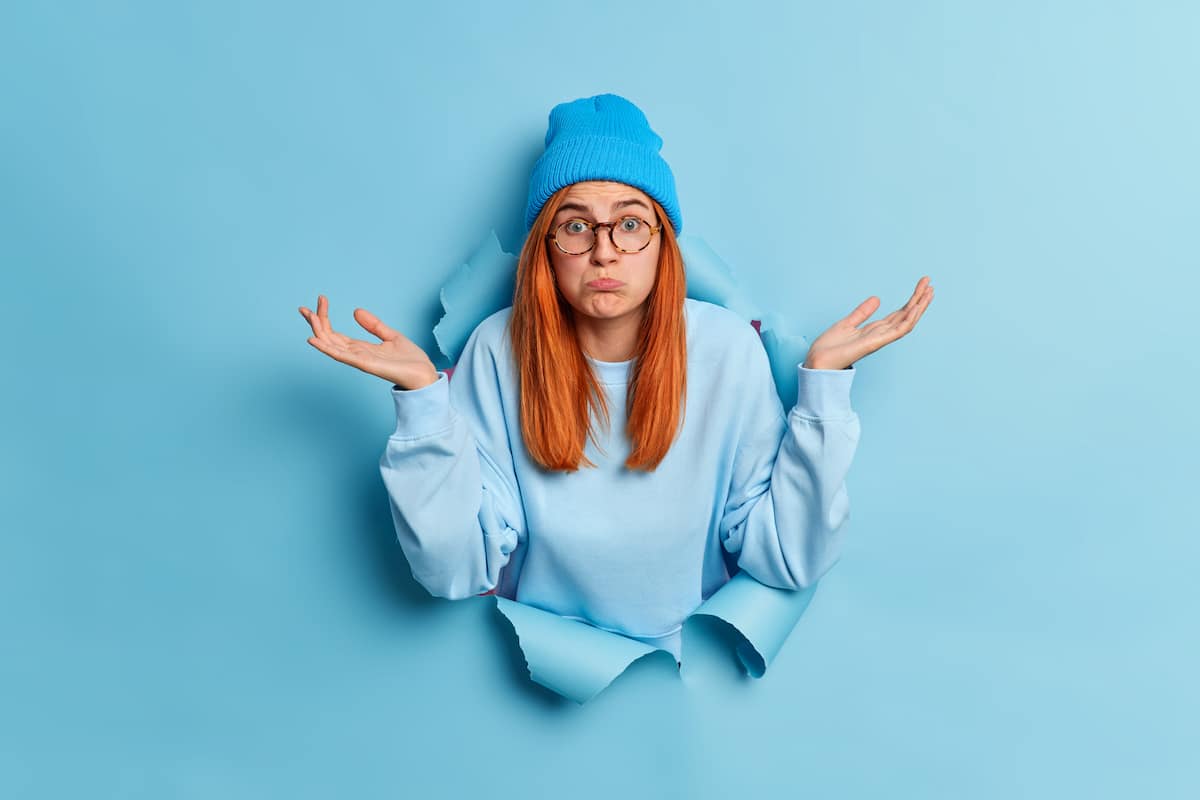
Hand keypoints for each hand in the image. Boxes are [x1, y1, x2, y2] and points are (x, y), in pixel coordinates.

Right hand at [298, 295, 439, 389]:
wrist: (424, 374)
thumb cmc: (410, 360)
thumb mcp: (391, 336)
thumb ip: (374, 325)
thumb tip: (356, 311)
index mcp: (360, 348)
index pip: (335, 333)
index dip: (324, 318)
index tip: (319, 301)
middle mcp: (356, 354)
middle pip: (329, 337)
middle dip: (316, 322)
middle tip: (304, 307)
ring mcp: (359, 360)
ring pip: (331, 345)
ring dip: (318, 331)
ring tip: (309, 316)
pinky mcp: (365, 365)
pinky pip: (341, 356)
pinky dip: (326, 348)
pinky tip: (313, 339)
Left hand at [802, 276, 933, 369]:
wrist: (818, 361)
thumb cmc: (829, 348)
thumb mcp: (847, 323)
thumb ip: (862, 312)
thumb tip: (877, 299)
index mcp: (874, 330)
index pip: (898, 314)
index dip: (911, 300)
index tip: (921, 285)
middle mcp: (880, 335)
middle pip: (905, 316)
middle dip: (919, 300)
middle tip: (929, 283)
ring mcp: (879, 340)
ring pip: (906, 322)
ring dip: (919, 307)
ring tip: (929, 291)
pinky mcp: (874, 344)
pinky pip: (896, 331)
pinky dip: (907, 319)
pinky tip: (915, 307)